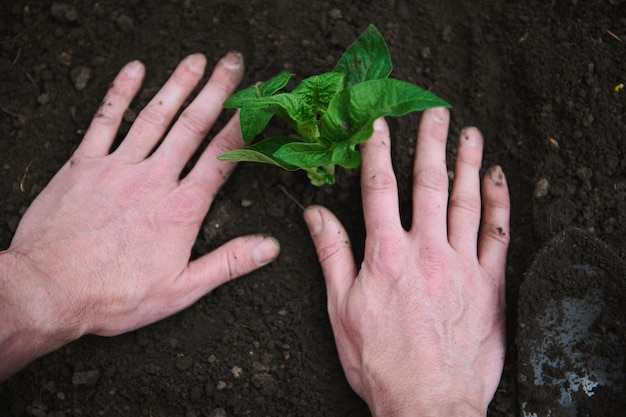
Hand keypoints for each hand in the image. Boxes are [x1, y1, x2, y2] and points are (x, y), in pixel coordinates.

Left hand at [0, 53, 279, 380]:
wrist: (49, 290)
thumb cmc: (116, 295)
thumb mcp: (181, 290)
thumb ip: (229, 264)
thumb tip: (271, 248)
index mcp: (181, 208)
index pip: (221, 157)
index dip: (242, 126)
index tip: (257, 102)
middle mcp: (154, 179)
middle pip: (192, 126)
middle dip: (216, 91)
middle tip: (233, 63)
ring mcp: (118, 167)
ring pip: (154, 116)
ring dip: (177, 85)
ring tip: (197, 60)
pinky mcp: (84, 164)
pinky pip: (104, 120)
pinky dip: (119, 93)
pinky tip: (134, 70)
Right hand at [304, 109, 509, 416]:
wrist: (427, 401)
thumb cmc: (380, 360)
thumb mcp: (341, 308)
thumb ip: (331, 254)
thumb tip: (314, 214)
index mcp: (385, 255)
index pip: (379, 189)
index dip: (377, 151)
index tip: (379, 124)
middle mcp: (425, 250)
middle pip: (427, 184)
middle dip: (430, 143)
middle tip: (435, 112)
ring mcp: (461, 264)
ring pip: (465, 200)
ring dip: (466, 162)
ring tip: (469, 133)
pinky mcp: (488, 283)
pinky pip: (497, 234)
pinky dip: (499, 203)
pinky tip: (497, 179)